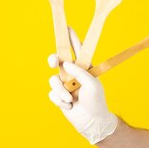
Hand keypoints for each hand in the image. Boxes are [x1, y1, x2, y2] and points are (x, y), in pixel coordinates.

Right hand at [47, 28, 117, 143]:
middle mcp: (73, 74)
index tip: (67, 26)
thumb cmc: (96, 101)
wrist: (91, 121)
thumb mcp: (92, 84)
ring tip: (70, 99)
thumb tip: (65, 63)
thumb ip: (80, 72)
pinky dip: (60, 100)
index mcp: (84, 68)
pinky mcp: (58, 96)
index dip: (72, 38)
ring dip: (61, 91)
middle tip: (53, 62)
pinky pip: (52, 94)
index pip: (77, 50)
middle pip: (58, 61)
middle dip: (53, 59)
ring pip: (53, 80)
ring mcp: (65, 85)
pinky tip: (69, 106)